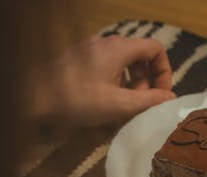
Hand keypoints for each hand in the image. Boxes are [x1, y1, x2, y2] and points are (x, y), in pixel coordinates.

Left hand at [28, 35, 175, 125]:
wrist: (35, 97)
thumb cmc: (78, 100)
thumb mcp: (119, 105)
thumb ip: (149, 101)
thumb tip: (171, 98)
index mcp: (119, 48)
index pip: (155, 49)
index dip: (164, 71)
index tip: (160, 92)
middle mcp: (107, 42)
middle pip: (140, 56)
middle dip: (146, 80)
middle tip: (140, 102)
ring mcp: (92, 48)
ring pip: (124, 61)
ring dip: (131, 82)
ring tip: (124, 103)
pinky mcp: (81, 57)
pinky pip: (109, 64)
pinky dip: (116, 79)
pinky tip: (106, 99)